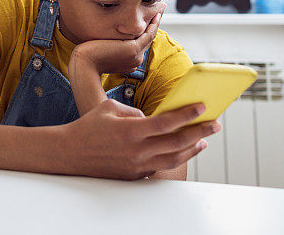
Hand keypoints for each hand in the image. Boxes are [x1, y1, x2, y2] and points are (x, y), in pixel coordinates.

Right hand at [61, 98, 219, 179]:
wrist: (69, 153)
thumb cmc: (88, 127)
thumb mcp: (110, 109)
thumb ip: (134, 112)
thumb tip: (153, 119)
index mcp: (130, 131)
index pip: (166, 123)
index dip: (187, 115)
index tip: (202, 107)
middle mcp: (136, 151)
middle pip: (176, 143)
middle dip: (199, 132)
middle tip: (214, 124)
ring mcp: (136, 166)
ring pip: (173, 159)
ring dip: (192, 149)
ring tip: (203, 140)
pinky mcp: (134, 175)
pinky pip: (160, 167)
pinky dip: (174, 158)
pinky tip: (181, 151)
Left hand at [71, 2, 165, 74]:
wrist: (84, 65)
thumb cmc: (87, 58)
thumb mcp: (102, 51)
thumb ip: (110, 46)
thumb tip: (109, 38)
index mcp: (129, 62)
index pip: (140, 44)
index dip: (146, 31)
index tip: (149, 20)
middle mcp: (135, 60)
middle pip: (147, 39)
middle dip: (154, 24)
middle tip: (160, 10)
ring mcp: (136, 56)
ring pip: (150, 36)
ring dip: (156, 21)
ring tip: (160, 8)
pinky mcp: (133, 49)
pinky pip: (148, 34)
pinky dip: (154, 24)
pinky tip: (156, 14)